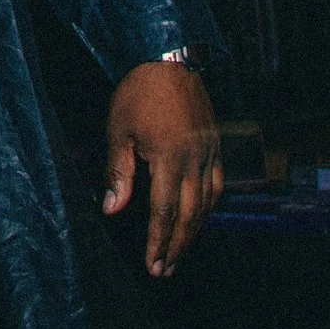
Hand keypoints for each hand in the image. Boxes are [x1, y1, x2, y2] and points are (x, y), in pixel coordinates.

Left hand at [101, 60, 222, 277]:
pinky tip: (198, 217)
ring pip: (206, 203)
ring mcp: (210, 153)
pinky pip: (216, 185)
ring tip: (177, 252)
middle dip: (176, 246)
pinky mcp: (216, 144)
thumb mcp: (119, 129)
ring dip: (193, 232)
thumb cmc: (140, 92)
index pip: (164, 211)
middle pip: (190, 215)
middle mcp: (195, 160)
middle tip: (164, 270)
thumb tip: (113, 210)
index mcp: (170, 158)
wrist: (170, 58)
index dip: (158, 241)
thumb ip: (119, 172)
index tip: (152, 264)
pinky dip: (208, 207)